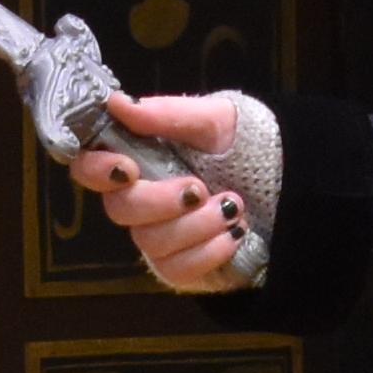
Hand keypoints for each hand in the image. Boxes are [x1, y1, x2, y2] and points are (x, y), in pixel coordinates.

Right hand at [61, 89, 257, 294]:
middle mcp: (139, 201)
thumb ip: (165, 113)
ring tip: (233, 207)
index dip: (96, 170)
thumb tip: (116, 103)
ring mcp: (157, 237)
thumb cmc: (240, 147)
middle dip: (160, 200)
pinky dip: (210, 251)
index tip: (127, 168)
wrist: (283, 184)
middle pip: (120, 210)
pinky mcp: (179, 267)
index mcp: (137, 159)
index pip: (89, 167)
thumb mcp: (211, 120)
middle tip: (199, 189)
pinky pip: (177, 269)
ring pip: (152, 242)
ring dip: (197, 225)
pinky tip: (234, 234)